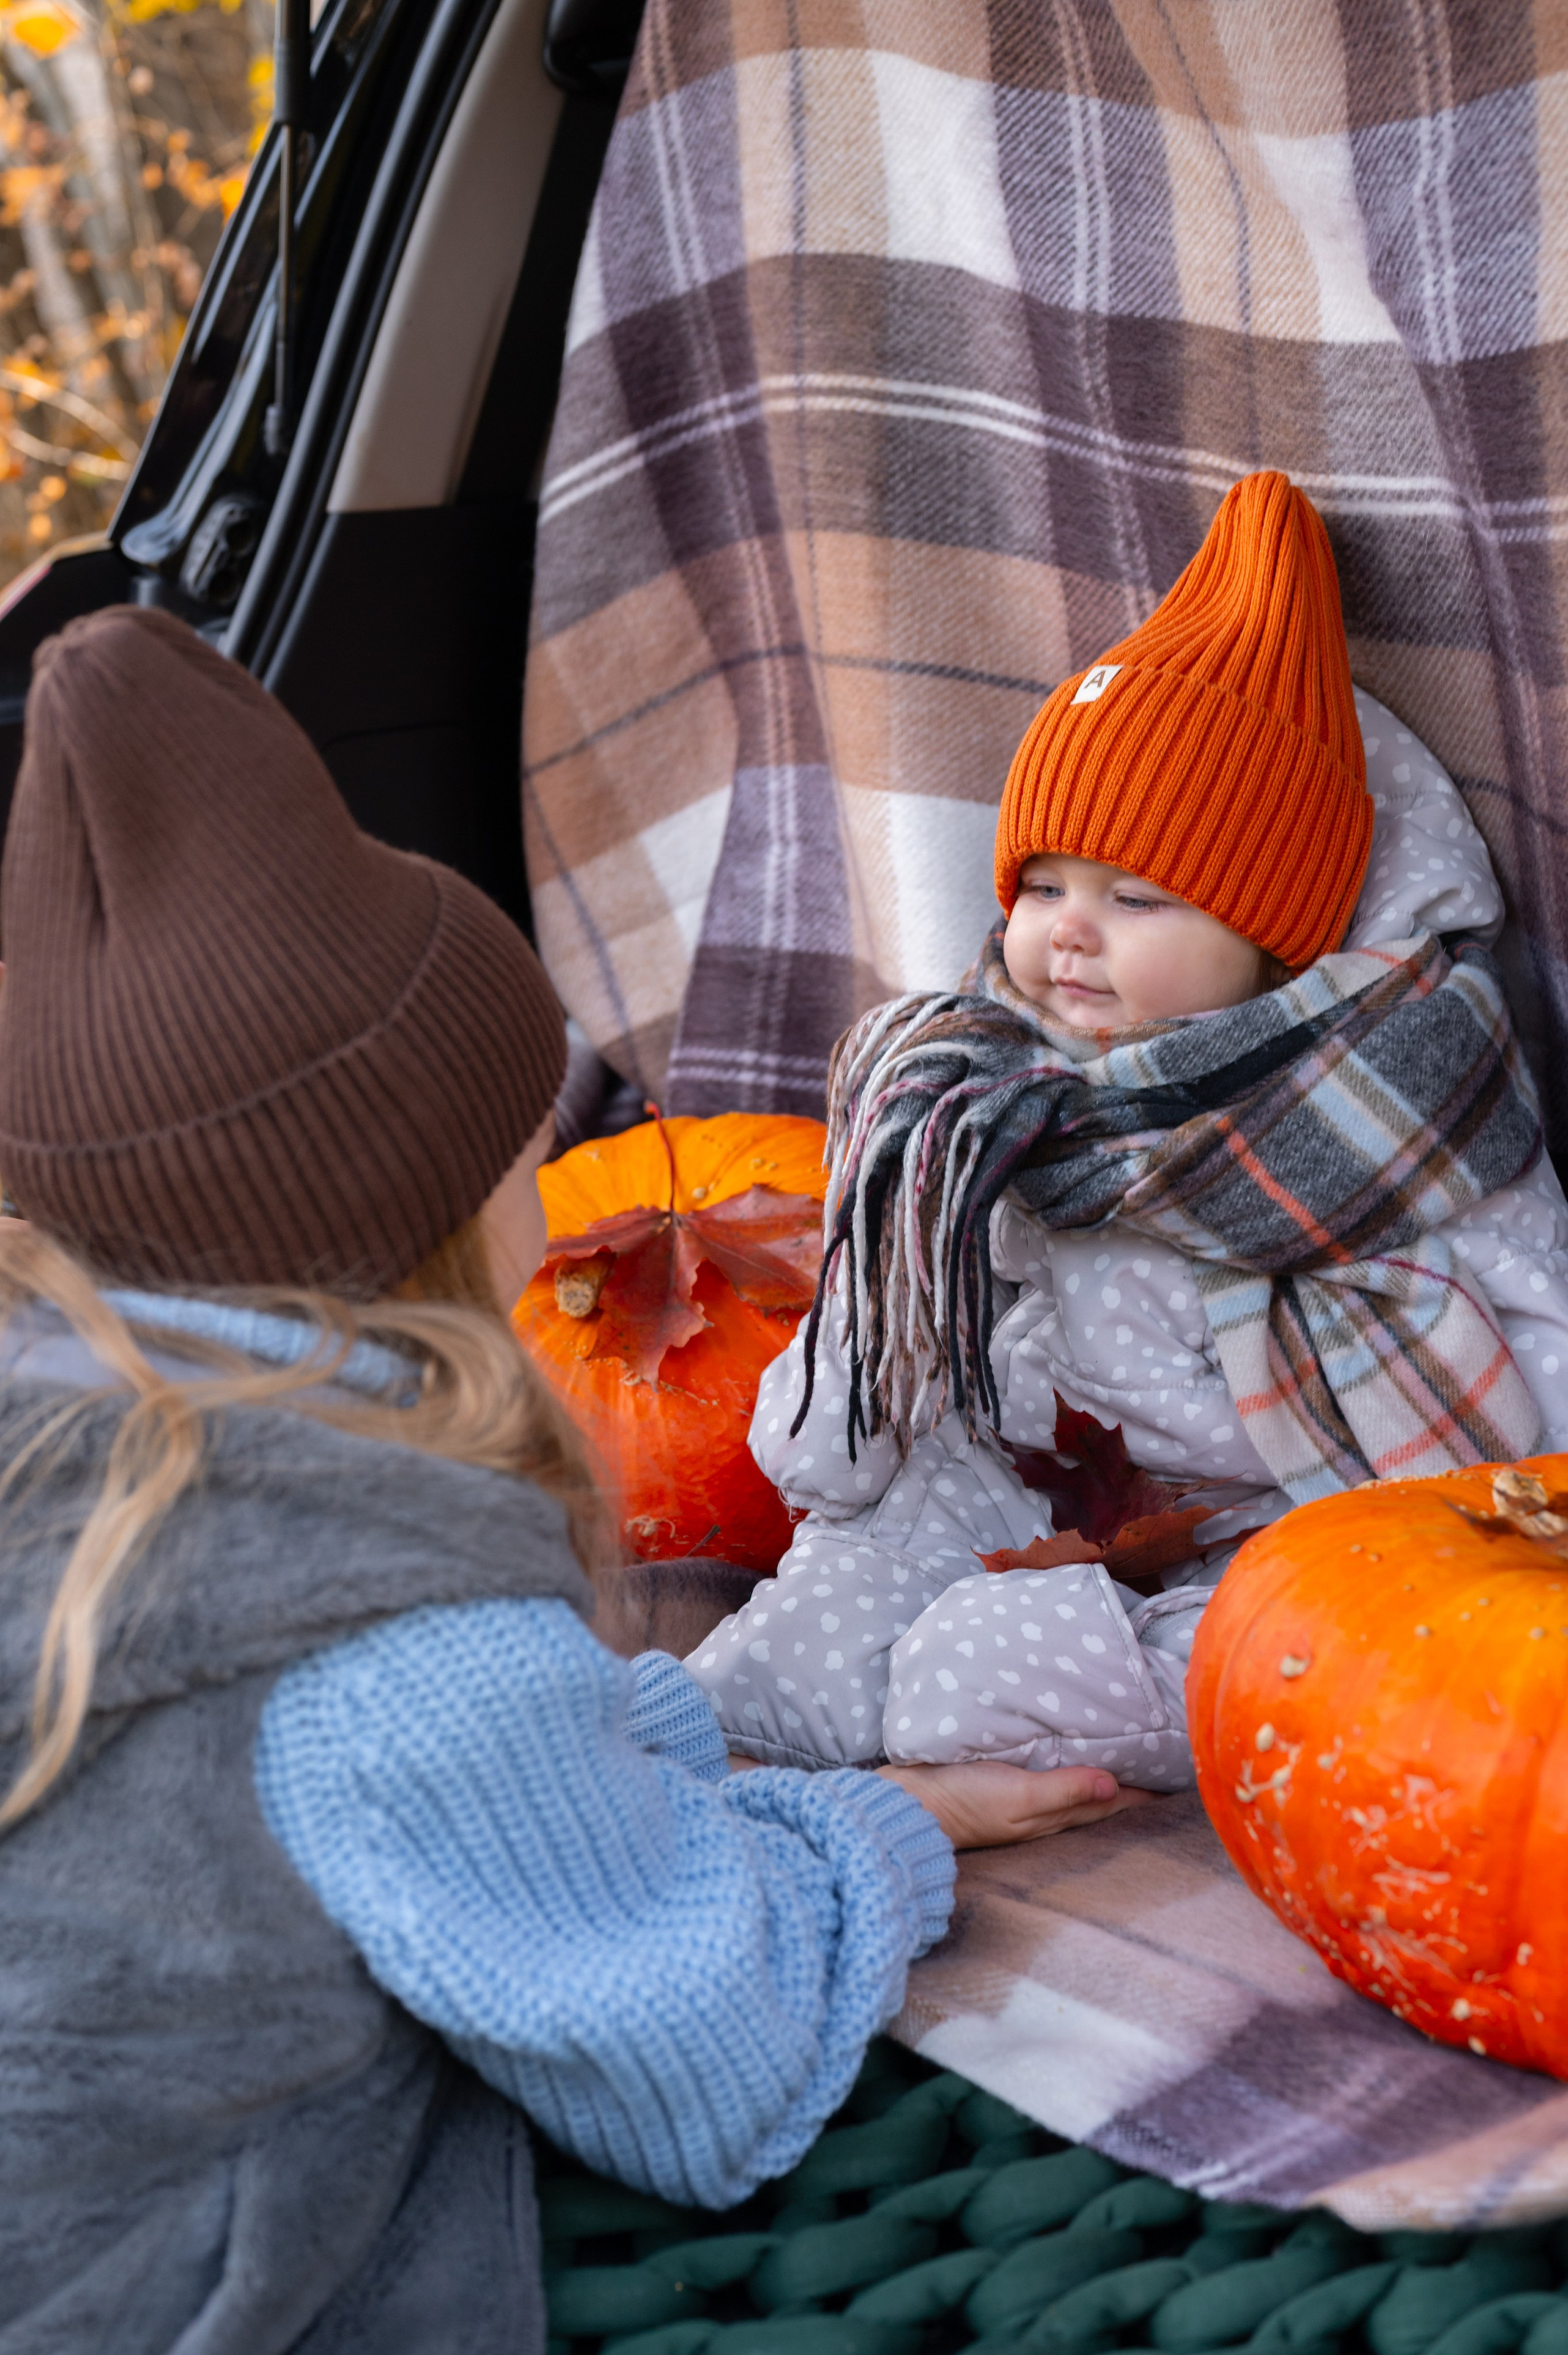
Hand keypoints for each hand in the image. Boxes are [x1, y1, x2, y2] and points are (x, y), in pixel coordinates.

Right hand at [876, 1759, 1157, 1848]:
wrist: (909, 1804)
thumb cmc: (963, 1800)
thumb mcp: (1017, 1796)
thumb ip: (1063, 1790)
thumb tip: (1114, 1785)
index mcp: (1055, 1816)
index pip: (1112, 1804)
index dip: (1144, 1793)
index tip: (1179, 1776)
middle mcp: (1047, 1812)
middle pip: (1101, 1800)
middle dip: (1133, 1785)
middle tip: (1164, 1763)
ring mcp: (1026, 1801)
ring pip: (1078, 1790)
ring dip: (1104, 1776)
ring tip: (1130, 1757)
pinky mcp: (1005, 1786)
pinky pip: (1051, 1778)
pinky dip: (1071, 1769)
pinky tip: (1070, 1755)